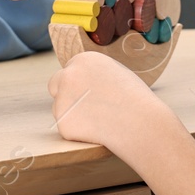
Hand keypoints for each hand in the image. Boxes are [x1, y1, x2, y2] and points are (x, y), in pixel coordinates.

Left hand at [46, 52, 165, 151]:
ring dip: (73, 116)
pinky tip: (99, 132)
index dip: (77, 83)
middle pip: (54, 85)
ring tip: (102, 122)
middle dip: (64, 95)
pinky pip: (67, 129)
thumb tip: (88, 82)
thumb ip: (96, 75)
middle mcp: (67, 76)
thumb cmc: (136, 99)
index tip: (85, 94)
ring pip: (60, 109)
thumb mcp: (117, 73)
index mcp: (82, 60)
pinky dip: (79, 134)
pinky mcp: (63, 123)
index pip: (69, 69)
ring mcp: (62, 99)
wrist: (140, 121)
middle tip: (81, 108)